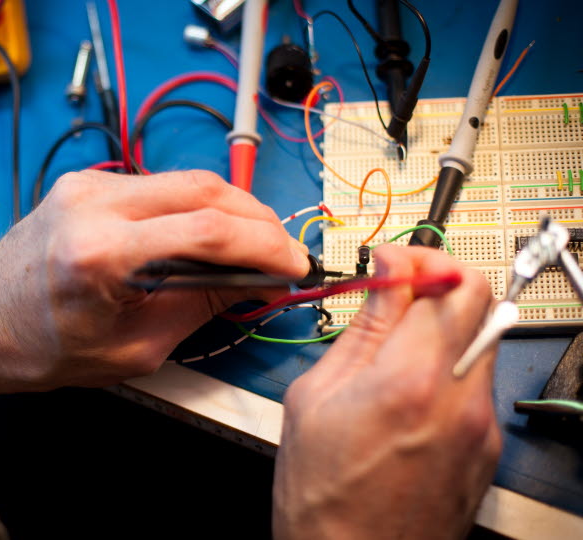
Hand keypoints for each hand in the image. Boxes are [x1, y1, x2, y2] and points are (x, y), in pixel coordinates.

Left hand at [0, 169, 310, 395]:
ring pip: (186, 179)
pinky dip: (196, 206)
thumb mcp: (134, 348)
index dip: (264, 245)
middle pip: (204, 188)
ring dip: (231, 208)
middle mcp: (94, 203)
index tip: (293, 264)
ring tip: (255, 243)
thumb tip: (255, 280)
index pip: (207, 231)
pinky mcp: (86, 181)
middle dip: (257, 218)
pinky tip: (211, 233)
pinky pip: (159, 185)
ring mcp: (88, 184)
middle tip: (283, 250)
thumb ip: (200, 308)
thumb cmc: (46, 349)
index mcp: (101, 253)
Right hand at [273, 245, 499, 538]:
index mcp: (408, 381)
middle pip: (482, 298)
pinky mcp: (487, 445)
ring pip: (482, 336)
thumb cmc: (321, 497)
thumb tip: (384, 280)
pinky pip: (477, 380)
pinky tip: (408, 389)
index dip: (415, 257)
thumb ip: (361, 331)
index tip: (391, 262)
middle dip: (441, 278)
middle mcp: (458, 399)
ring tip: (398, 345)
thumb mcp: (314, 399)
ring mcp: (480, 425)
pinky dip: (448, 365)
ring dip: (446, 323)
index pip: (444, 280)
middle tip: (403, 289)